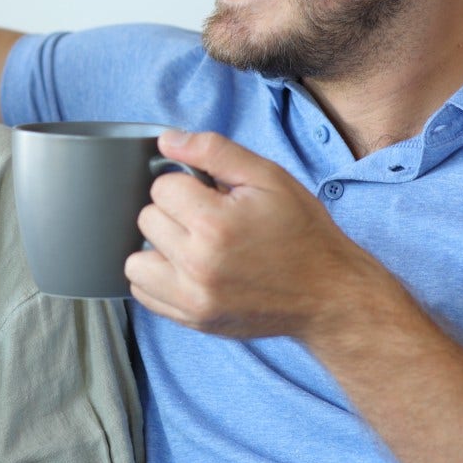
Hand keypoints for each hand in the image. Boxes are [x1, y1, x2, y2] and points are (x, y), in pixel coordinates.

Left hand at [124, 129, 398, 343]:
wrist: (328, 293)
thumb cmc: (302, 232)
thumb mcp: (268, 177)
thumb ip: (213, 151)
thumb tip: (166, 141)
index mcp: (215, 224)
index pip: (161, 187)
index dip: (187, 184)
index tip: (213, 196)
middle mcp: (197, 265)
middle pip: (147, 220)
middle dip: (174, 213)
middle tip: (210, 220)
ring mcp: (192, 298)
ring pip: (135, 260)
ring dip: (159, 248)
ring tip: (194, 246)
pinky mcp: (192, 320)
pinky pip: (143, 293)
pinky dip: (159, 278)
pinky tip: (189, 270)